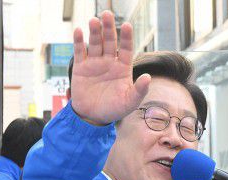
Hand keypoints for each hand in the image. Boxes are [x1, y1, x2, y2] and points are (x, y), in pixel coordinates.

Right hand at [71, 11, 150, 125]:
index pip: (126, 49)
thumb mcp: (130, 102)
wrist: (93, 117)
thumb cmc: (115, 110)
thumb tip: (148, 77)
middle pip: (110, 42)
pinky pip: (80, 52)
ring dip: (94, 32)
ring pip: (95, 44)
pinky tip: (79, 31)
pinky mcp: (81, 67)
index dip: (127, 37)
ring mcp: (95, 63)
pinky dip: (79, 41)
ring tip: (94, 21)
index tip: (127, 26)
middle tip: (107, 14)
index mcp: (123, 68)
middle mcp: (109, 62)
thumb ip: (139, 90)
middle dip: (109, 28)